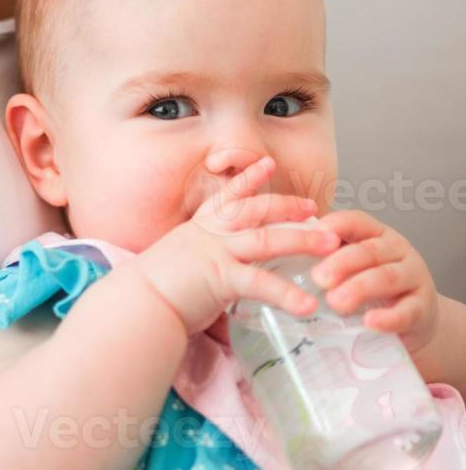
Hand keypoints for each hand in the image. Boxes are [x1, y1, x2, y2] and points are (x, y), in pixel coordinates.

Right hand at [132, 156, 341, 337]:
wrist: (138, 303)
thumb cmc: (154, 291)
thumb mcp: (177, 265)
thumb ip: (200, 264)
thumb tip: (213, 279)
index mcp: (199, 229)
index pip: (227, 197)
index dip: (249, 179)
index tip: (267, 165)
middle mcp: (210, 235)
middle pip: (256, 212)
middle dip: (288, 208)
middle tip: (315, 208)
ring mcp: (217, 253)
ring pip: (268, 239)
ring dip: (302, 240)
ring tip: (331, 244)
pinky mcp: (222, 279)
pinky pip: (262, 285)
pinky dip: (288, 295)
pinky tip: (309, 304)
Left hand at [310, 209, 439, 356]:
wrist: (412, 319)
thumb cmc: (372, 290)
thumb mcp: (351, 268)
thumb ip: (326, 260)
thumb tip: (280, 258)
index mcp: (375, 235)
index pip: (356, 221)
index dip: (337, 225)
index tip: (315, 232)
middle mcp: (397, 250)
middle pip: (369, 251)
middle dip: (342, 262)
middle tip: (318, 278)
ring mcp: (413, 278)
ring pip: (387, 277)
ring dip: (360, 288)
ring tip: (336, 302)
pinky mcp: (422, 308)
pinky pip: (407, 312)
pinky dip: (388, 317)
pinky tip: (370, 322)